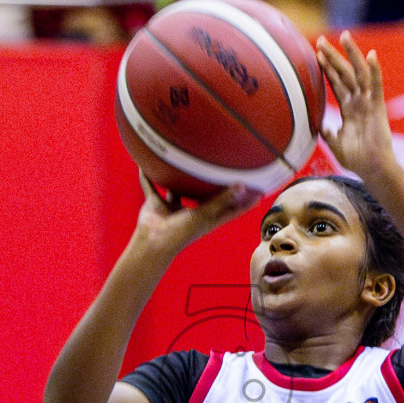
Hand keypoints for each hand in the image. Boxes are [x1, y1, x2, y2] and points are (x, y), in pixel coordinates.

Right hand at [132, 174, 258, 258]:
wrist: (154, 242)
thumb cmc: (181, 233)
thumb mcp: (205, 214)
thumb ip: (223, 200)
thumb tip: (243, 186)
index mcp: (206, 218)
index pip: (230, 208)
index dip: (244, 202)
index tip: (258, 191)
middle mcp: (191, 212)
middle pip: (205, 196)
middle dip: (213, 185)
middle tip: (223, 166)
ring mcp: (172, 208)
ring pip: (177, 189)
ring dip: (179, 178)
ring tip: (185, 160)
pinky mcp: (156, 204)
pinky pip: (151, 187)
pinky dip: (147, 177)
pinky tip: (145, 163)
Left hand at [315, 32, 397, 183]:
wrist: (372, 169)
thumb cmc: (356, 160)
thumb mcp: (335, 145)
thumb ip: (327, 134)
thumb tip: (316, 126)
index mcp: (349, 108)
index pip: (336, 83)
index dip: (326, 68)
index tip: (316, 54)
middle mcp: (358, 101)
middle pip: (344, 73)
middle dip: (333, 56)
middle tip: (321, 39)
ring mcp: (368, 102)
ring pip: (359, 73)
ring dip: (352, 54)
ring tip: (344, 36)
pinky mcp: (378, 107)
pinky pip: (376, 86)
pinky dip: (375, 70)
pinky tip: (371, 55)